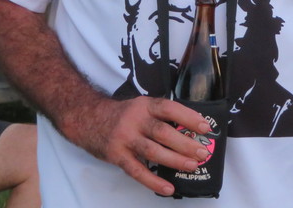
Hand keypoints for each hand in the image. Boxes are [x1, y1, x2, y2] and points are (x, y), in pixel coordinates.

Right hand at [69, 95, 213, 194]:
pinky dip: (153, 181)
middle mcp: (135, 120)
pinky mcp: (117, 156)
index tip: (205, 127)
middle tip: (202, 153)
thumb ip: (160, 117)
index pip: (169, 109)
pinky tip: (167, 188)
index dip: (188, 117)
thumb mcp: (140, 107)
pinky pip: (137, 171)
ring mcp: (125, 138)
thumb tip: (190, 131)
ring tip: (191, 166)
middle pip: (163, 132)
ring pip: (153, 151)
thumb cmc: (121, 115)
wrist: (87, 119)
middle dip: (185, 143)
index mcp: (144, 105)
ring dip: (174, 160)